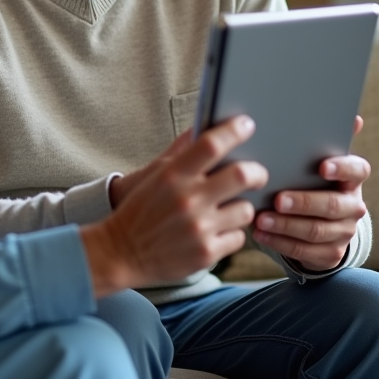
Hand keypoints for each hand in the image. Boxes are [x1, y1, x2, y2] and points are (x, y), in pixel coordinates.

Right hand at [80, 116, 267, 297]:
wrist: (121, 253)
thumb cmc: (140, 210)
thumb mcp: (155, 175)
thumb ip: (182, 152)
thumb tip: (205, 128)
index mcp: (173, 175)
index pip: (211, 144)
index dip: (234, 131)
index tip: (246, 125)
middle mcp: (188, 199)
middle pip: (242, 175)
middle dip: (257, 172)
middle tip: (256, 174)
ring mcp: (199, 228)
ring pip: (245, 209)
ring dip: (239, 208)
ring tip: (226, 210)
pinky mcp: (206, 253)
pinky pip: (238, 238)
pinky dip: (230, 235)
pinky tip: (214, 233)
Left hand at [252, 115, 368, 271]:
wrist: (323, 222)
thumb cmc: (313, 180)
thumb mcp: (318, 159)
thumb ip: (326, 139)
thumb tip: (353, 116)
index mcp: (353, 178)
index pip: (357, 170)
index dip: (342, 169)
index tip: (322, 167)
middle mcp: (353, 205)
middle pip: (332, 205)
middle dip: (303, 202)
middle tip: (278, 199)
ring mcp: (344, 231)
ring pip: (316, 230)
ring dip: (286, 225)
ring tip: (260, 218)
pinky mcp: (330, 254)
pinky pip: (306, 251)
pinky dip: (281, 242)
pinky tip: (261, 234)